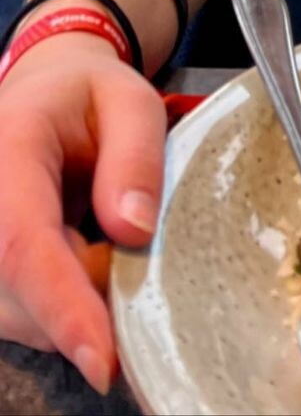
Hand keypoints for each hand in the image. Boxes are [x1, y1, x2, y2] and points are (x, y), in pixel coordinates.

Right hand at [0, 34, 164, 394]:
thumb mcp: (130, 100)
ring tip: (106, 235)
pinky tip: (86, 254)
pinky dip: (69, 303)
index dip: (61, 305)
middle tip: (133, 238)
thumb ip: (137, 155)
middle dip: (92, 297)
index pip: (23, 242)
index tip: (103, 357)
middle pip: (25, 293)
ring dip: (81, 301)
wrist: (46, 94)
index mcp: (12, 149)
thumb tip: (136, 230)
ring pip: (26, 316)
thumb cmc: (90, 97)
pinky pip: (28, 315)